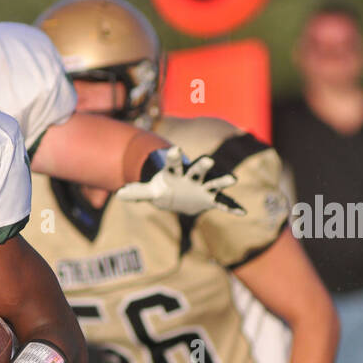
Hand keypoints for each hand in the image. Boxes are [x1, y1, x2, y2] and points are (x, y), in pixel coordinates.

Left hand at [115, 146, 245, 216]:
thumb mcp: (150, 190)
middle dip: (202, 166)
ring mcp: (204, 187)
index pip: (174, 163)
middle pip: (198, 170)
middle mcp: (192, 177)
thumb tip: (119, 194)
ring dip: (222, 181)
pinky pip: (223, 203)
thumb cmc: (164, 187)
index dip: (174, 158)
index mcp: (176, 173)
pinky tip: (242, 212)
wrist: (179, 192)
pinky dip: (232, 207)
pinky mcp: (211, 198)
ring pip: (214, 182)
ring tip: (232, 179)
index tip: (174, 150)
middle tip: (208, 160)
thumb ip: (137, 192)